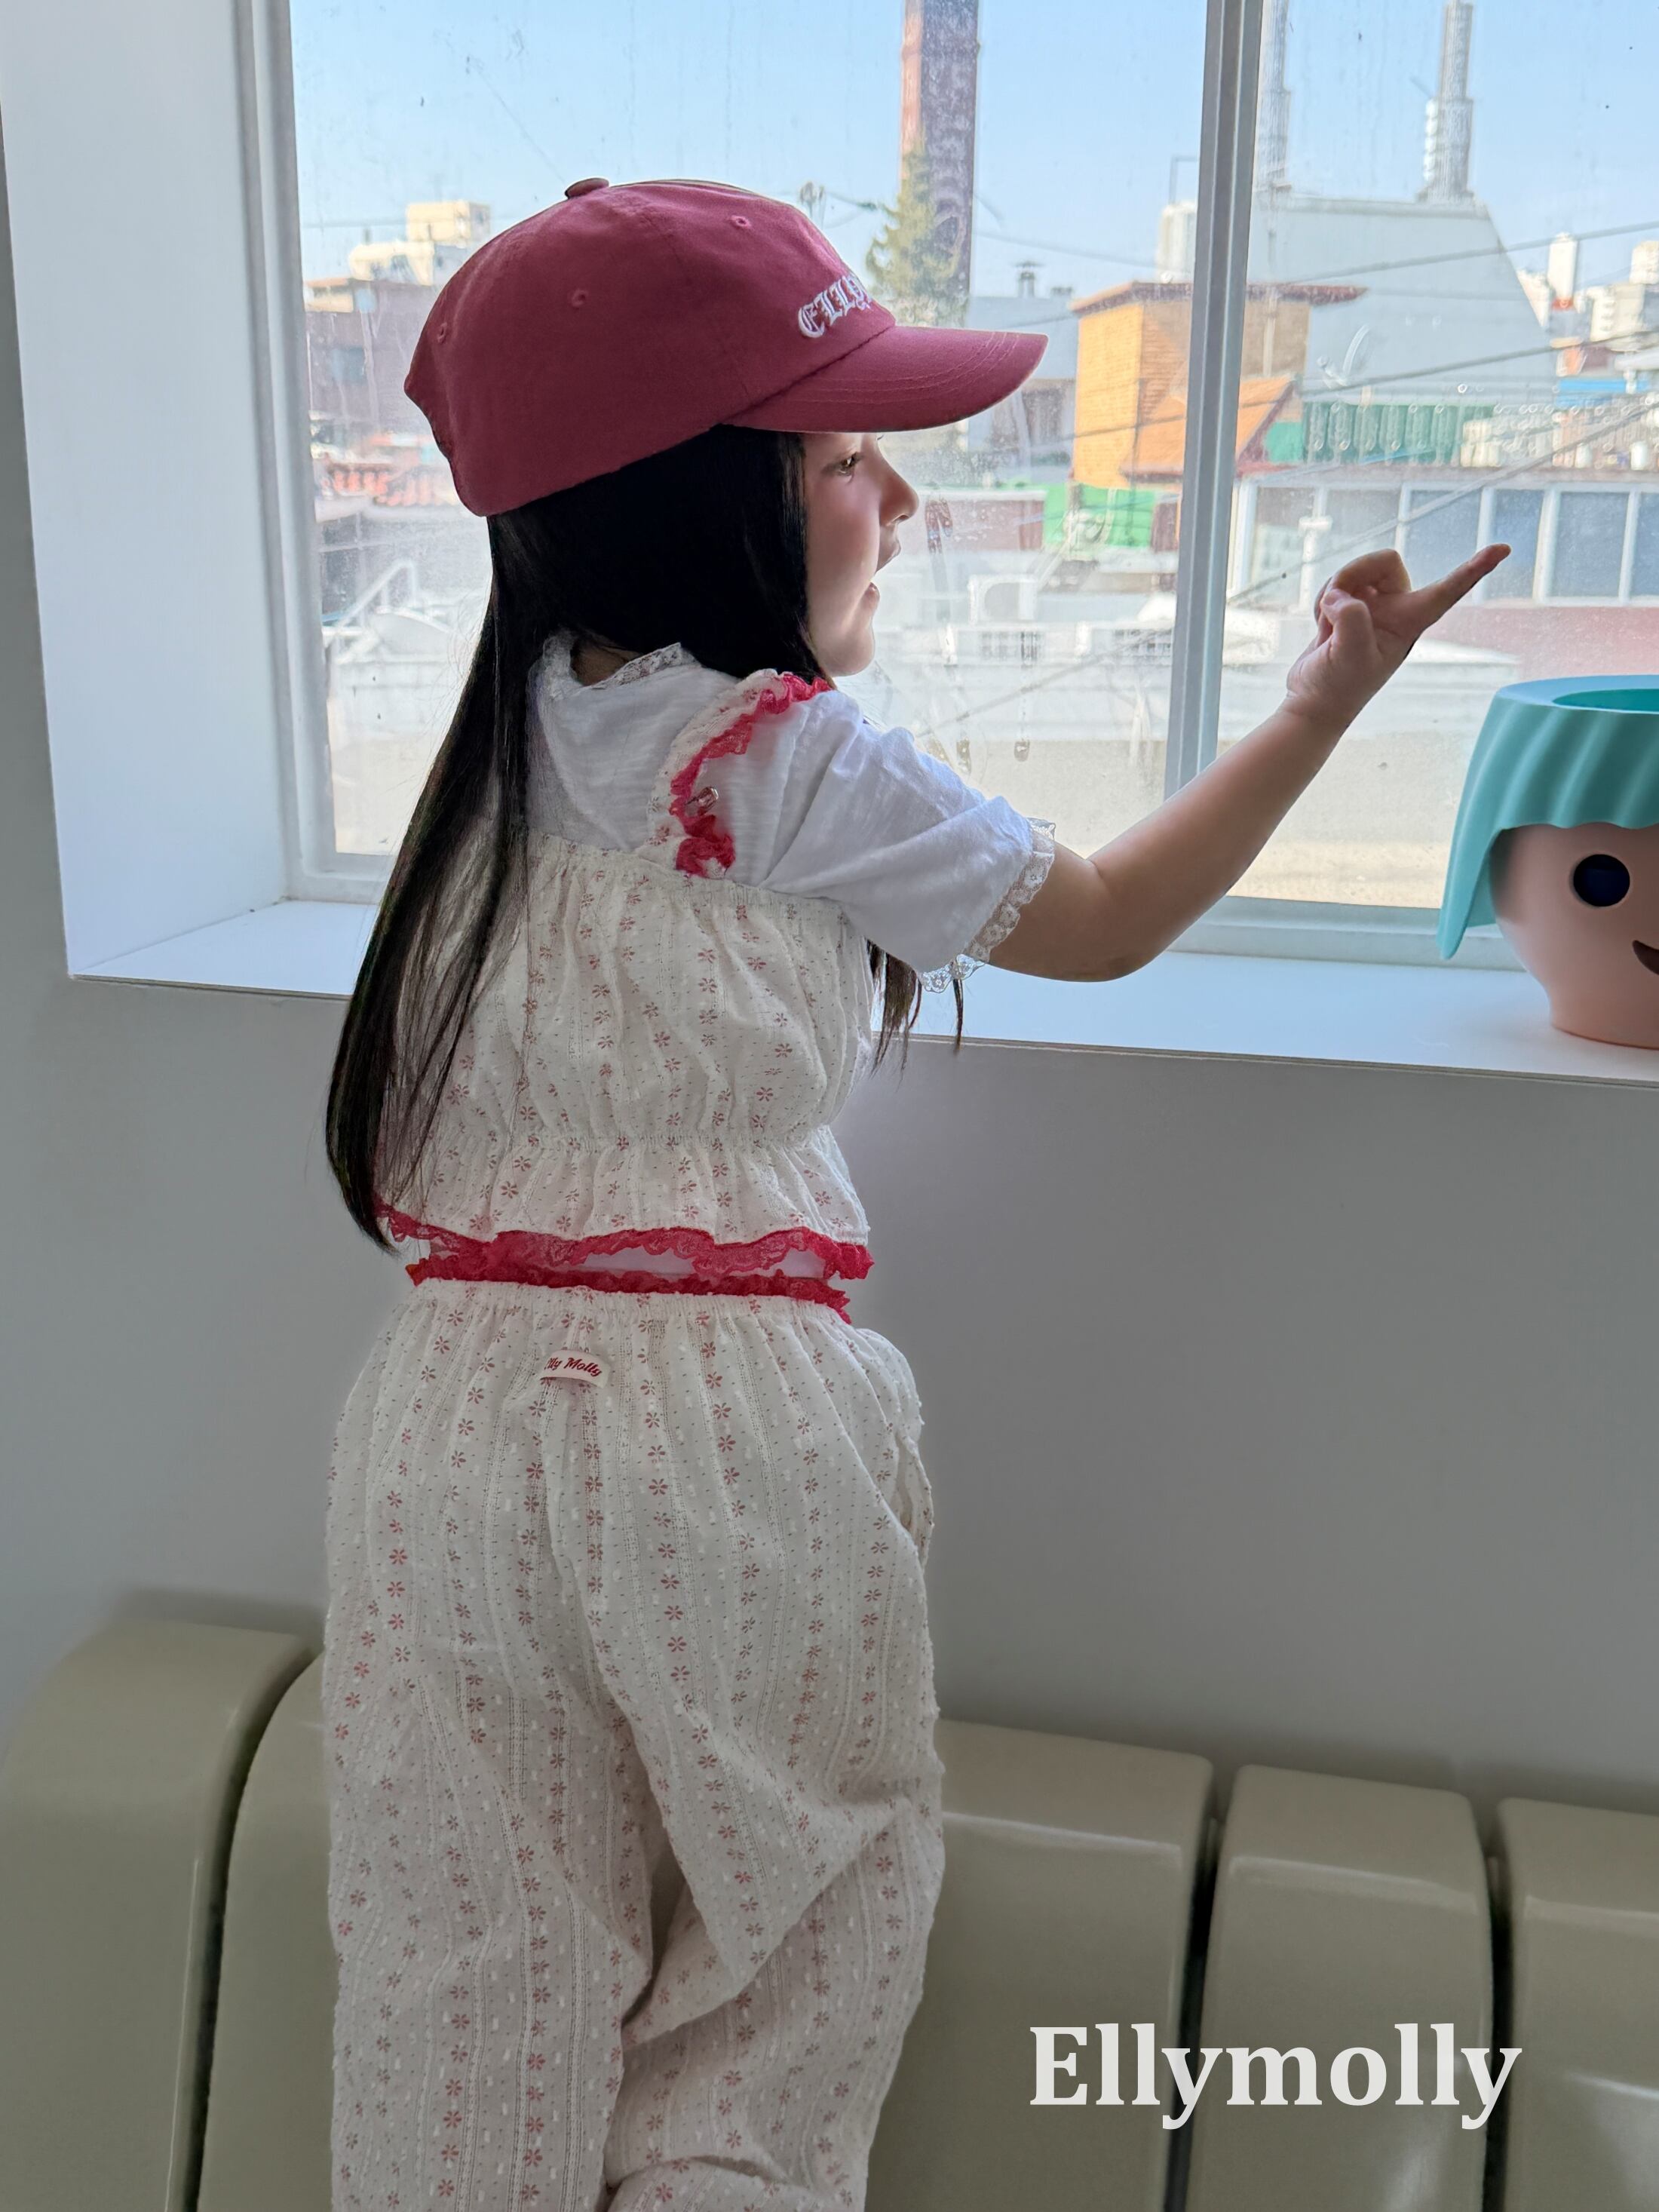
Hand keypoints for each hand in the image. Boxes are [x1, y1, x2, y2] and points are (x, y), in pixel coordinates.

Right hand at [1283, 542, 1509, 728]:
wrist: (1312, 701)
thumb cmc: (1336, 687)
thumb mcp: (1348, 655)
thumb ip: (1352, 618)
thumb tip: (1342, 595)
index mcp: (1409, 623)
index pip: (1448, 591)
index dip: (1475, 568)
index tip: (1504, 549)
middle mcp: (1397, 610)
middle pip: (1385, 559)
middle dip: (1354, 572)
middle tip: (1333, 600)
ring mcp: (1373, 607)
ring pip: (1356, 569)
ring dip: (1334, 589)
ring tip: (1326, 624)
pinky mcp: (1351, 606)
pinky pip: (1338, 582)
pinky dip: (1324, 599)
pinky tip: (1323, 627)